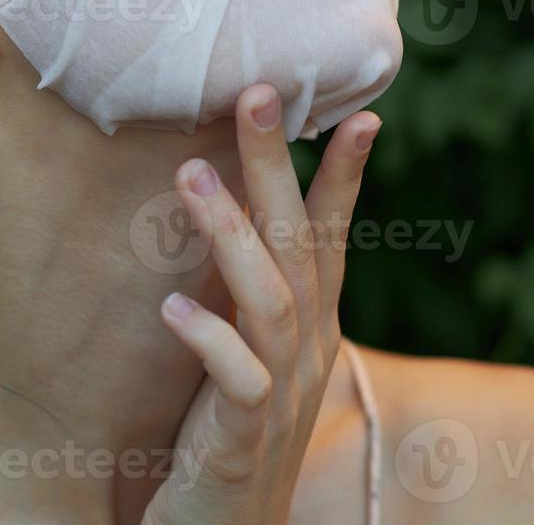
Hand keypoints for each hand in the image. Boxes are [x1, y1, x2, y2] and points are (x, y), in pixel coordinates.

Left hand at [142, 84, 381, 524]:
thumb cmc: (230, 438)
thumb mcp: (250, 358)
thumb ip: (253, 297)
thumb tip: (234, 219)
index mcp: (310, 328)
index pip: (331, 237)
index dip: (345, 177)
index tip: (361, 113)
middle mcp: (307, 352)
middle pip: (301, 244)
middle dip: (280, 167)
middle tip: (257, 93)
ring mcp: (281, 395)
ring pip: (271, 299)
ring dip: (234, 234)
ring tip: (192, 171)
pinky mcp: (244, 440)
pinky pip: (238, 380)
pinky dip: (209, 340)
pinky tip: (172, 307)